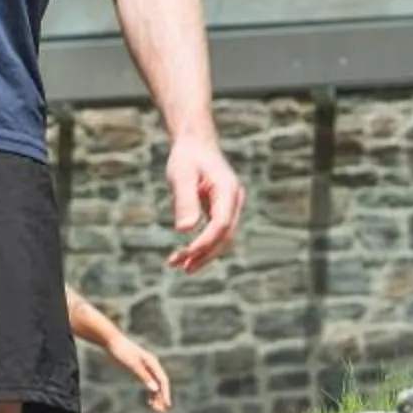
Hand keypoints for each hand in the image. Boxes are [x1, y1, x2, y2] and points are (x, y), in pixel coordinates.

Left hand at [107, 331, 171, 412]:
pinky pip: (148, 382)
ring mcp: (146, 367)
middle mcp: (151, 365)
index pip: (163, 380)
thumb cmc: (122, 351)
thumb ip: (144, 376)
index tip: (166, 405)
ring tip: (154, 408)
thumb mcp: (132, 365)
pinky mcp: (139, 369)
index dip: (165, 393)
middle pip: (160, 383)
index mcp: (152, 362)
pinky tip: (148, 400)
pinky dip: (149, 392)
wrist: (111, 341)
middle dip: (161, 397)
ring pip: (154, 384)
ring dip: (156, 396)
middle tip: (160, 411)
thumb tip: (155, 388)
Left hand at [165, 135, 241, 271]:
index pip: (221, 224)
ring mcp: (229, 207)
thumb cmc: (187, 157)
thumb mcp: (181, 175)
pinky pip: (214, 233)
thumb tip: (185, 230)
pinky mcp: (221, 211)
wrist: (194, 144)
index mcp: (228, 190)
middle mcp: (234, 200)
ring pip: (221, 238)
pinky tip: (183, 255)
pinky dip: (200, 245)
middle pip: (225, 236)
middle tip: (182, 268)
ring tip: (178, 266)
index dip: (206, 242)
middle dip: (205, 254)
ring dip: (202, 254)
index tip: (187, 252)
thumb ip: (184, 201)